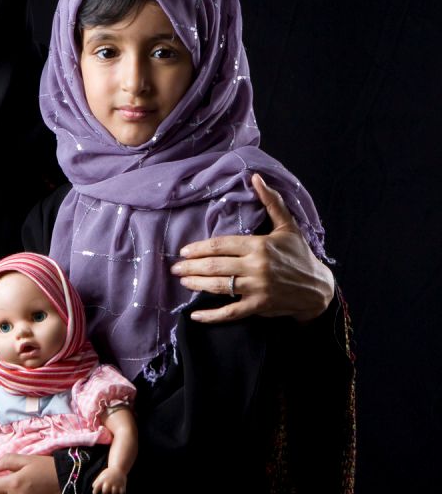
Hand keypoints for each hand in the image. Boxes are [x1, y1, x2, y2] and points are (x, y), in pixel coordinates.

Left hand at [92, 466, 126, 493]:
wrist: (119, 467)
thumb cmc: (108, 474)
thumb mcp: (101, 476)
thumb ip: (96, 482)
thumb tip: (93, 488)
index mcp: (103, 480)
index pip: (96, 488)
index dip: (95, 491)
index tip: (95, 493)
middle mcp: (109, 482)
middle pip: (105, 491)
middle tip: (104, 493)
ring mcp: (116, 484)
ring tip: (112, 493)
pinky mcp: (122, 485)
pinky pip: (122, 492)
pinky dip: (121, 493)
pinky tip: (120, 491)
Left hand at [171, 173, 333, 323]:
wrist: (318, 287)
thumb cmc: (300, 255)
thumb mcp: (287, 226)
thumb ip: (271, 202)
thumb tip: (256, 177)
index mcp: (259, 245)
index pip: (221, 245)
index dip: (200, 248)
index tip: (185, 251)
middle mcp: (256, 266)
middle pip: (215, 266)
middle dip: (191, 266)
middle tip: (175, 267)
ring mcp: (257, 288)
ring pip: (219, 286)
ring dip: (197, 284)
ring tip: (183, 281)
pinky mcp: (258, 306)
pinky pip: (230, 313)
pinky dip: (211, 316)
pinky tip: (195, 315)